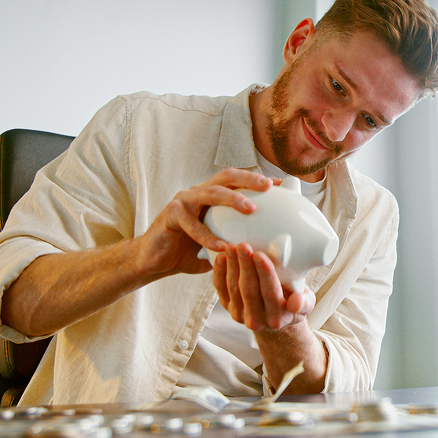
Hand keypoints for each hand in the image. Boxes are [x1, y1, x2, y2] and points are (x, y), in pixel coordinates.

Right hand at [132, 168, 275, 279]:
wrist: (154, 260)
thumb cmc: (190, 252)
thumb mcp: (221, 245)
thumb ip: (240, 240)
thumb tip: (272, 250)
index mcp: (212, 196)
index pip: (239, 182)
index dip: (260, 181)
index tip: (283, 185)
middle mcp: (198, 192)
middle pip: (226, 176)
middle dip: (249, 179)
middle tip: (268, 186)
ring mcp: (184, 201)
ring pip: (210, 192)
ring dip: (232, 199)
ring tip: (251, 208)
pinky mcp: (171, 215)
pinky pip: (192, 224)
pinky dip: (208, 236)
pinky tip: (222, 247)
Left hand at [214, 242, 315, 330]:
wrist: (276, 314)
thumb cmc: (293, 301)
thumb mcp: (307, 303)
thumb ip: (304, 302)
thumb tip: (296, 302)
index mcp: (277, 318)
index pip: (270, 293)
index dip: (264, 273)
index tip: (259, 255)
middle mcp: (257, 320)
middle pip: (249, 289)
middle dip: (245, 265)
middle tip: (243, 246)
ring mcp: (239, 314)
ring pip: (233, 287)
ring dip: (232, 265)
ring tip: (232, 247)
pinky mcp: (227, 307)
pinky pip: (220, 288)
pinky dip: (219, 271)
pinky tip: (221, 257)